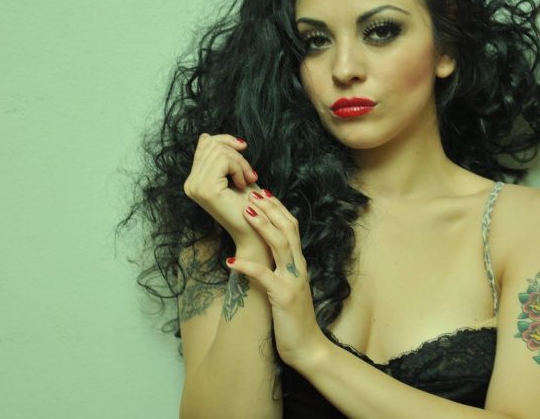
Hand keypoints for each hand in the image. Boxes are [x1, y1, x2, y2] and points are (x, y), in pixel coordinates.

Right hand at [183, 133, 265, 249]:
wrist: (256, 231)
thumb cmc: (250, 204)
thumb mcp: (234, 173)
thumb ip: (220, 155)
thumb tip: (205, 136)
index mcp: (194, 180)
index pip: (205, 143)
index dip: (226, 140)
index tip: (243, 150)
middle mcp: (190, 184)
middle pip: (211, 144)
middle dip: (235, 153)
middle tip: (249, 172)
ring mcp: (195, 187)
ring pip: (218, 151)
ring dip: (240, 162)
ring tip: (247, 179)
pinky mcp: (206, 189)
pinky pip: (224, 161)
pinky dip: (239, 168)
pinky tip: (242, 183)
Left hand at [226, 191, 327, 368]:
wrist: (308, 348)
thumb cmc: (293, 319)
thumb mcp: (287, 287)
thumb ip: (280, 268)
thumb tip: (263, 252)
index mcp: (298, 263)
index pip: (291, 226)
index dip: (277, 207)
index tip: (261, 192)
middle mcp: (298, 267)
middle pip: (288, 228)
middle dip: (270, 208)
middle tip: (252, 192)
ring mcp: (293, 281)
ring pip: (280, 244)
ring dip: (262, 226)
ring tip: (245, 212)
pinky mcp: (284, 297)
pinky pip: (264, 276)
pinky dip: (247, 266)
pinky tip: (230, 261)